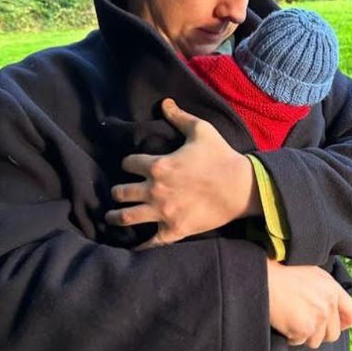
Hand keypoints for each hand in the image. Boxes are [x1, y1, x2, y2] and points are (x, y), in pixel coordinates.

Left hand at [104, 99, 260, 249]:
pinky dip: (139, 246)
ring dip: (115, 216)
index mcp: (158, 165)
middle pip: (121, 192)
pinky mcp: (173, 230)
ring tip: (110, 217)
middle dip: (117, 191)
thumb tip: (164, 103)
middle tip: (117, 193)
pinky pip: (150, 242)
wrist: (241, 187)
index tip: (130, 166)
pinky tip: (131, 247)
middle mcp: (154, 190)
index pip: (129, 163)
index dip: (128, 163)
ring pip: (127, 217)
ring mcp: (162, 212)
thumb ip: (179, 117)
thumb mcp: (201, 130)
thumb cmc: (221, 156)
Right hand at [266, 259, 351, 348]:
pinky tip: (283, 321)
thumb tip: (331, 307)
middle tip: (305, 323)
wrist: (264, 278)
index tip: (332, 324)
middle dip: (320, 333)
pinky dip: (290, 336)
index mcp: (333, 289)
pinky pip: (299, 342)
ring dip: (304, 335)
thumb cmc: (282, 272)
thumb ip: (326, 290)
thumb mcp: (312, 273)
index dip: (343, 323)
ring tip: (292, 320)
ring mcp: (317, 319)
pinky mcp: (302, 329)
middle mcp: (328, 305)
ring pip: (316, 341)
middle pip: (334, 334)